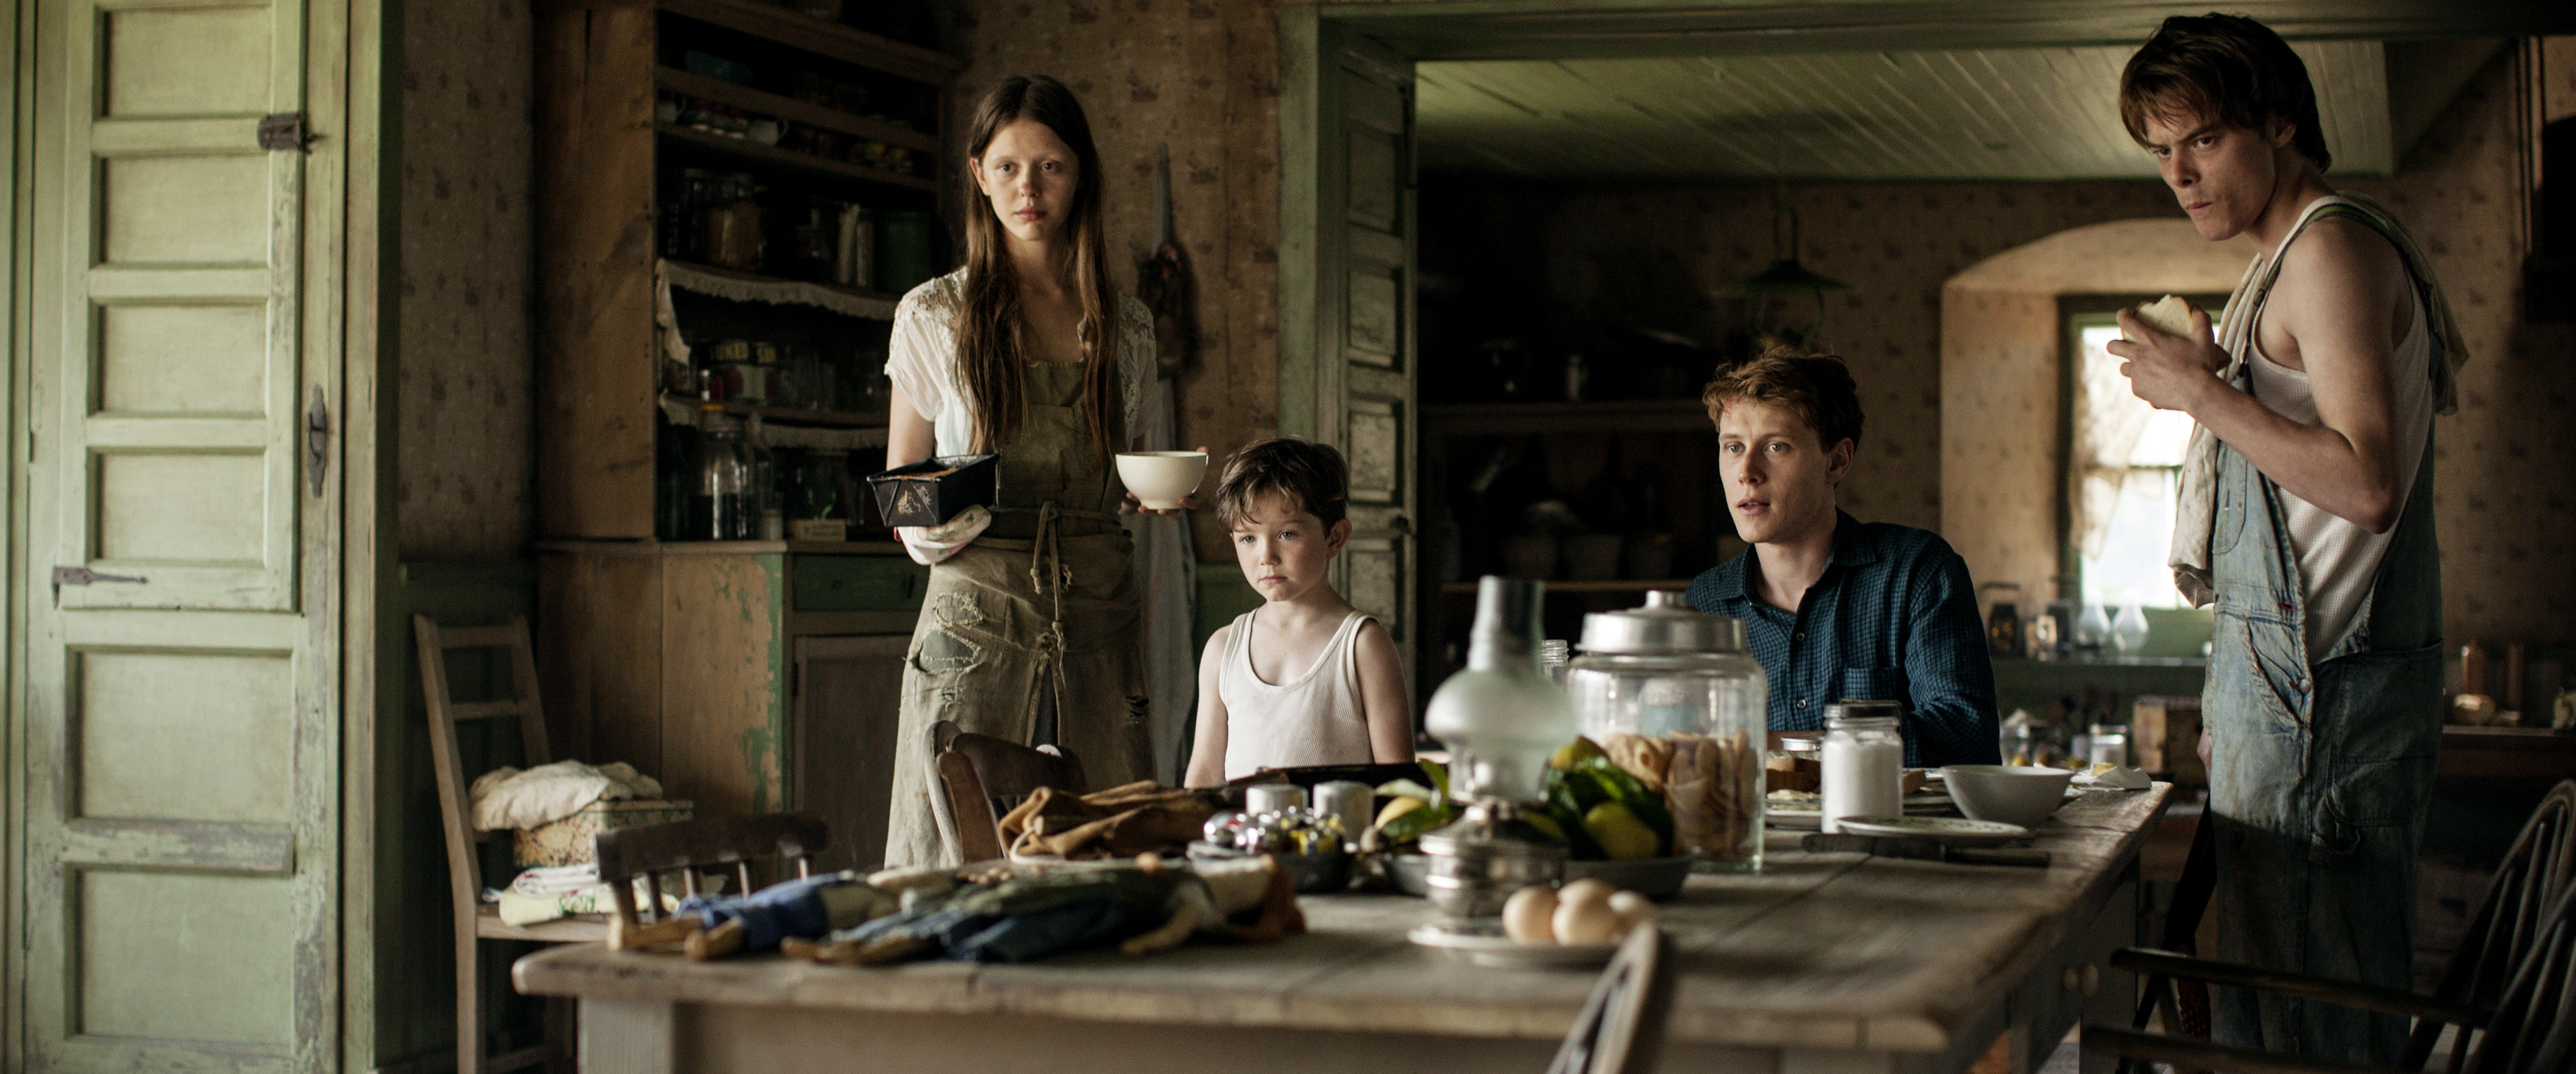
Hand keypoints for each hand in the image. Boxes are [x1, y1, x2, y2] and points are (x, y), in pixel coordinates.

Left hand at [1121, 444, 1209, 517]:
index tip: (1181, 498)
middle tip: (1161, 510)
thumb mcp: (1190, 462)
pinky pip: (1145, 503)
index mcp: (1188, 494)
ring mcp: (1163, 503)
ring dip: (1150, 511)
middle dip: (1168, 513)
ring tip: (1141, 507)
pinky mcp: (1151, 501)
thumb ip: (1198, 456)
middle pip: (1175, 514)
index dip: (1189, 503)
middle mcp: (1175, 503)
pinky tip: (1130, 494)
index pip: (1193, 503)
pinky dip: (1137, 499)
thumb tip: (1205, 448)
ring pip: (1157, 511)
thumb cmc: (1182, 470)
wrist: (1166, 471)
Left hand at [2106, 306, 2225, 413]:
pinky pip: (2138, 385)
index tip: (2124, 314)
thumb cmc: (2201, 364)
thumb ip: (2200, 318)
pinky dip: (2145, 384)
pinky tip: (2157, 385)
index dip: (2122, 315)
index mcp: (2151, 341)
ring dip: (2131, 367)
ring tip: (2144, 368)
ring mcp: (2137, 375)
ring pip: (2125, 369)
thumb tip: (2196, 306)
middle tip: (2123, 345)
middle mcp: (2139, 357)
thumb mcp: (2204, 338)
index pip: (2127, 322)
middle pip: (2113, 347)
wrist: (2199, 393)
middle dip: (2115, 344)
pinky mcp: (2140, 391)